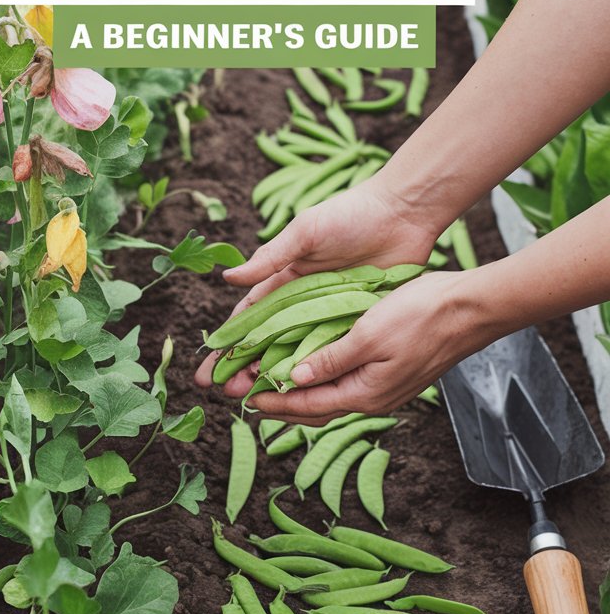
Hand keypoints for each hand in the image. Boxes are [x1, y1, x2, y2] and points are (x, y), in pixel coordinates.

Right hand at [195, 178, 437, 390]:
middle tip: (226, 393)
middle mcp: (303, 302)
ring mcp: (330, 314)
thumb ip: (269, 258)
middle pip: (267, 343)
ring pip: (297, 353)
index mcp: (284, 280)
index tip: (209, 369)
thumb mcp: (305, 232)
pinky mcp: (356, 321)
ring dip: (278, 375)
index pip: (248, 319)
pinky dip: (319, 370)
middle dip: (244, 368)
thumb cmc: (350, 215)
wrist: (404, 214)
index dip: (227, 344)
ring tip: (258, 400)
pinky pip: (334, 350)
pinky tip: (305, 392)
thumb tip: (227, 278)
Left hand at [236, 271, 490, 422]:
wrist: (470, 310)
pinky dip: (323, 382)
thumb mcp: (369, 335)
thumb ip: (331, 360)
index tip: (244, 398)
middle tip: (247, 398)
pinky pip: (348, 386)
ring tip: (273, 387)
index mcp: (364, 393)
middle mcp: (373, 399)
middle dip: (281, 405)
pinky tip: (313, 372)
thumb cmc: (421, 316)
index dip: (273, 401)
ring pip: (332, 398)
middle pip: (316, 409)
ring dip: (301, 395)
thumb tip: (295, 380)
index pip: (307, 405)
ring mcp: (386, 389)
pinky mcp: (394, 375)